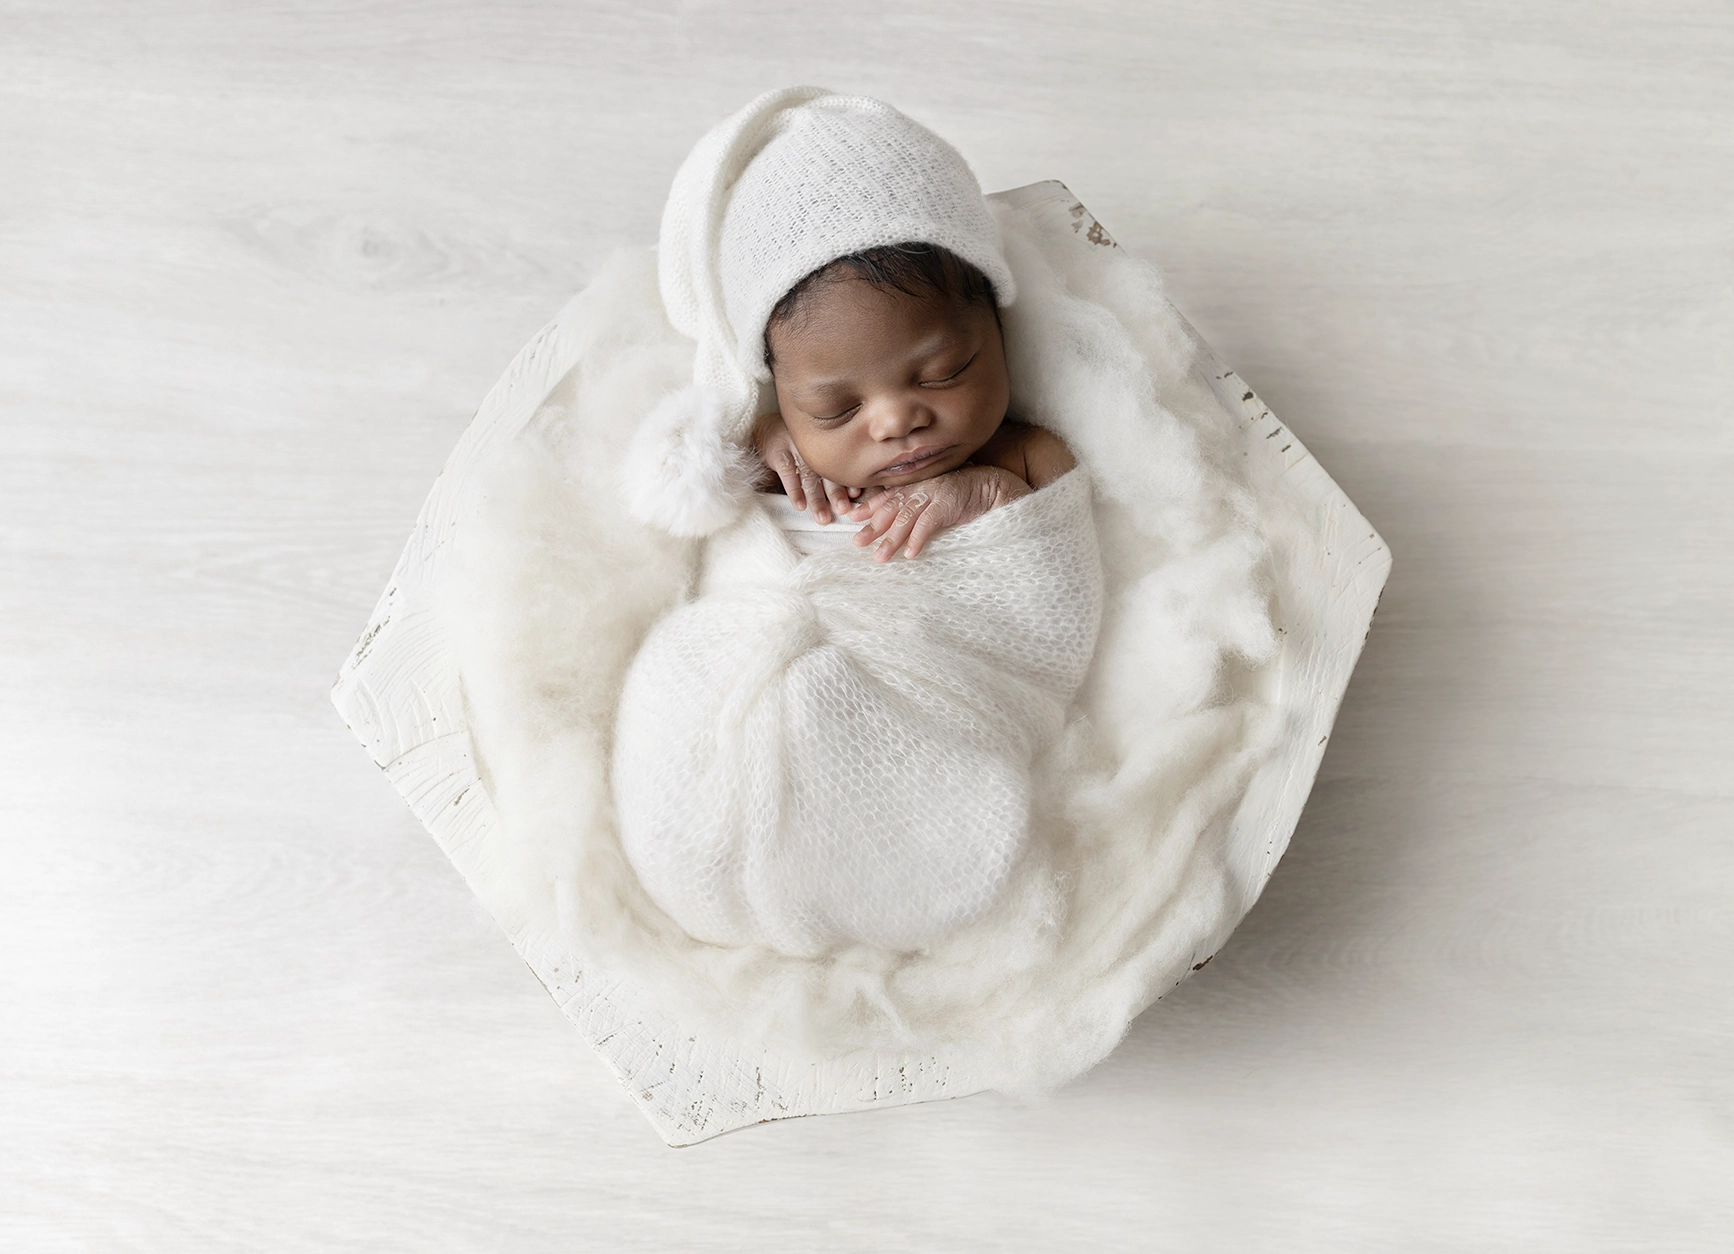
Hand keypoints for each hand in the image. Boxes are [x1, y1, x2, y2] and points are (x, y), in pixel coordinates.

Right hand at [753, 413, 856, 523]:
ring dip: (816, 499)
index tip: (855, 495)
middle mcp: (813, 444)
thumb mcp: (815, 450)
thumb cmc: (795, 445)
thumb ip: (831, 467)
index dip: (849, 480)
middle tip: (843, 510)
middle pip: (827, 471)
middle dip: (836, 493)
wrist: (764, 428)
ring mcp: (795, 447)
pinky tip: (800, 506)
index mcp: (826, 444)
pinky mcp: (778, 450)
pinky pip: (788, 472)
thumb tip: (855, 493)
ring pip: (809, 476)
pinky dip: (794, 491)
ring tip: (822, 518)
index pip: (840, 464)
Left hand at [846, 465, 1029, 561]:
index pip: (889, 495)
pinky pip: (928, 523)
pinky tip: (910, 554)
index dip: (870, 506)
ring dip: (892, 539)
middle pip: (892, 508)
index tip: (853, 517)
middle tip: (858, 542)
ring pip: (905, 518)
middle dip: (873, 526)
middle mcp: (923, 487)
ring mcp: (934, 494)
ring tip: (881, 557)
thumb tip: (901, 525)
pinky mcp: (948, 504)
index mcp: (919, 485)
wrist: (996, 487)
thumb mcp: (939, 499)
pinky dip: (917, 539)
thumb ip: (921, 506)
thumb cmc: (968, 496)